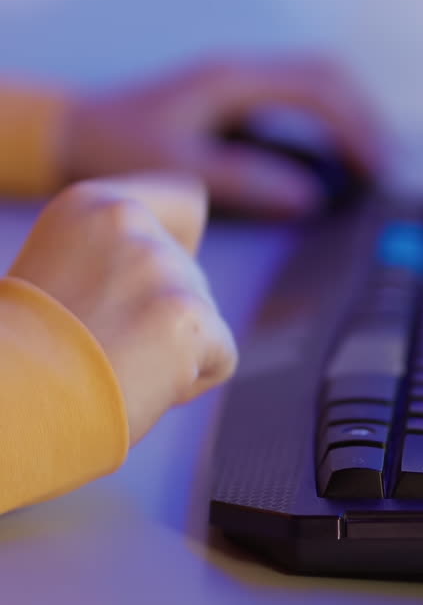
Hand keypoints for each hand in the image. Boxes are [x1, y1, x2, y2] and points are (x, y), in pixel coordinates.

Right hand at [10, 175, 237, 444]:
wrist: (9, 402)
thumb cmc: (22, 358)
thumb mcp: (58, 280)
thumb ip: (115, 265)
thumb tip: (171, 291)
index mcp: (89, 205)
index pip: (186, 202)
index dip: (183, 245)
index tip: (149, 288)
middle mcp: (130, 222)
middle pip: (192, 276)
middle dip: (163, 320)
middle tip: (100, 350)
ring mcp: (163, 266)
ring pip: (203, 321)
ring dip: (170, 355)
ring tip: (109, 369)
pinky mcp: (191, 317)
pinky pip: (219, 359)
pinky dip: (187, 385)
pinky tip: (136, 388)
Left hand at [58, 57, 383, 216]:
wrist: (78, 129)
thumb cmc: (121, 147)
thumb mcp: (183, 169)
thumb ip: (248, 181)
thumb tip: (311, 197)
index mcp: (233, 79)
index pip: (318, 88)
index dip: (356, 126)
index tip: (376, 167)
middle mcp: (242, 71)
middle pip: (328, 75)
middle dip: (364, 117)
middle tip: (385, 167)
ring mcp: (240, 81)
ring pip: (316, 82)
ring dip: (349, 117)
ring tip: (370, 163)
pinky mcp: (236, 98)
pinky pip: (297, 99)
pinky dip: (325, 123)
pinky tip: (332, 158)